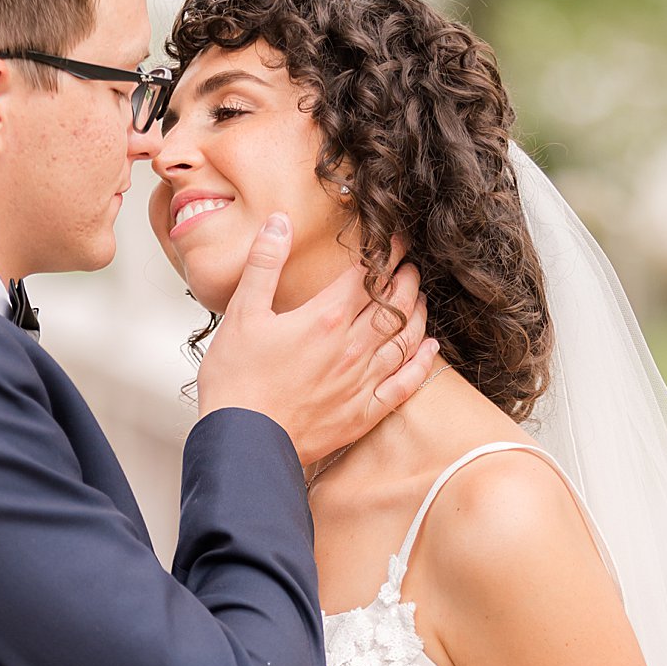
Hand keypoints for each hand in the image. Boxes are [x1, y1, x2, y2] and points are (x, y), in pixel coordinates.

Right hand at [195, 215, 439, 468]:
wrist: (243, 442)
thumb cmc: (237, 382)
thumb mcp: (242, 313)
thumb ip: (264, 264)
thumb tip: (279, 223)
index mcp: (325, 319)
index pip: (368, 276)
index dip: (386, 254)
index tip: (395, 242)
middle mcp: (351, 348)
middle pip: (393, 305)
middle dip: (406, 280)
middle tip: (410, 266)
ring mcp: (361, 382)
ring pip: (404, 340)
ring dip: (417, 314)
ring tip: (420, 298)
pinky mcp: (362, 414)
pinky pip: (404, 385)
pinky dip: (421, 364)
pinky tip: (429, 349)